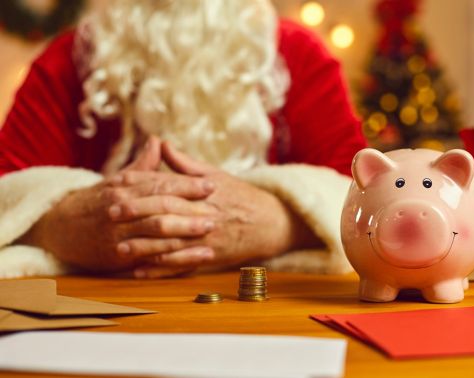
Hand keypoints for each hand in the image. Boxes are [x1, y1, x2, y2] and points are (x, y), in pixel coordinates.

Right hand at [18, 137, 216, 272]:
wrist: (62, 228)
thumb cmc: (98, 201)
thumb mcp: (118, 180)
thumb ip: (143, 166)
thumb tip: (159, 141)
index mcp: (124, 186)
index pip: (162, 183)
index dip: (188, 184)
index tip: (212, 185)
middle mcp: (121, 207)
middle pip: (162, 205)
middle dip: (192, 208)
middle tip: (218, 209)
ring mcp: (119, 231)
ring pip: (157, 230)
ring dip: (186, 230)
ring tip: (210, 229)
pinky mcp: (118, 254)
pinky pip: (150, 254)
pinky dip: (174, 255)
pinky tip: (193, 255)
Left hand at [130, 142, 321, 277]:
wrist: (272, 223)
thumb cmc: (242, 196)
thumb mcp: (217, 175)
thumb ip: (186, 164)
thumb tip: (161, 144)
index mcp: (205, 193)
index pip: (168, 188)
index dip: (141, 187)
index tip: (117, 185)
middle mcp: (205, 216)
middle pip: (166, 215)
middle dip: (137, 215)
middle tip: (109, 215)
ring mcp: (207, 239)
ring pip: (171, 244)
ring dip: (144, 247)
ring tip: (119, 248)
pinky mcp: (210, 257)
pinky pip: (182, 266)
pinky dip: (160, 269)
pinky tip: (140, 271)